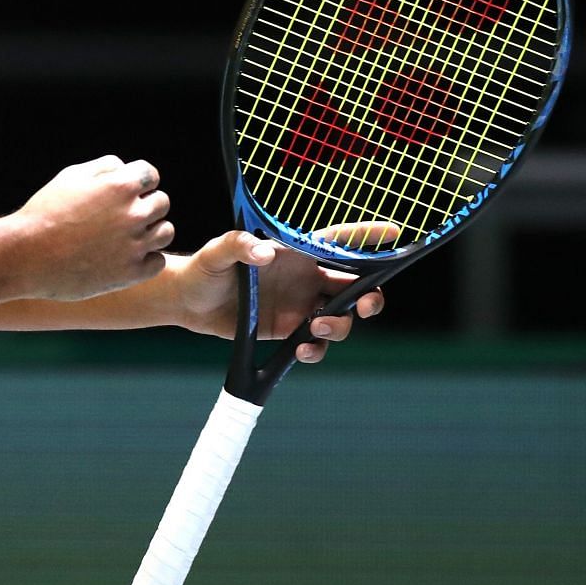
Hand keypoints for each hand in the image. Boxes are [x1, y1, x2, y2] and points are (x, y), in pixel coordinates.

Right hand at [6, 155, 173, 301]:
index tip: (120, 194)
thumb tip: (125, 168)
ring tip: (127, 237)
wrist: (26, 256)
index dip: (136, 183)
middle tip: (121, 218)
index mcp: (120, 186)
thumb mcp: (70, 177)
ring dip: (151, 231)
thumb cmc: (45, 213)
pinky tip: (125, 257)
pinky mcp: (131, 273)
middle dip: (144, 206)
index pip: (150, 175)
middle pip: (162, 203)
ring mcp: (134, 245)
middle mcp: (133, 214)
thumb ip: (103, 168)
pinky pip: (158, 262)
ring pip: (166, 232)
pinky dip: (146, 259)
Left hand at [172, 223, 395, 362]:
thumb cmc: (205, 267)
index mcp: (297, 252)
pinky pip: (316, 344)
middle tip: (365, 306)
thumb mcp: (218, 252)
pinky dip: (317, 350)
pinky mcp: (290, 331)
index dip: (368, 236)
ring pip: (341, 318)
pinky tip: (302, 351)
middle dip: (370, 297)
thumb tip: (263, 252)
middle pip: (355, 286)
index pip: (339, 241)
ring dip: (339, 326)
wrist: (190, 303)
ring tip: (315, 328)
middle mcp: (306, 278)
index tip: (396, 234)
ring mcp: (301, 306)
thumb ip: (239, 246)